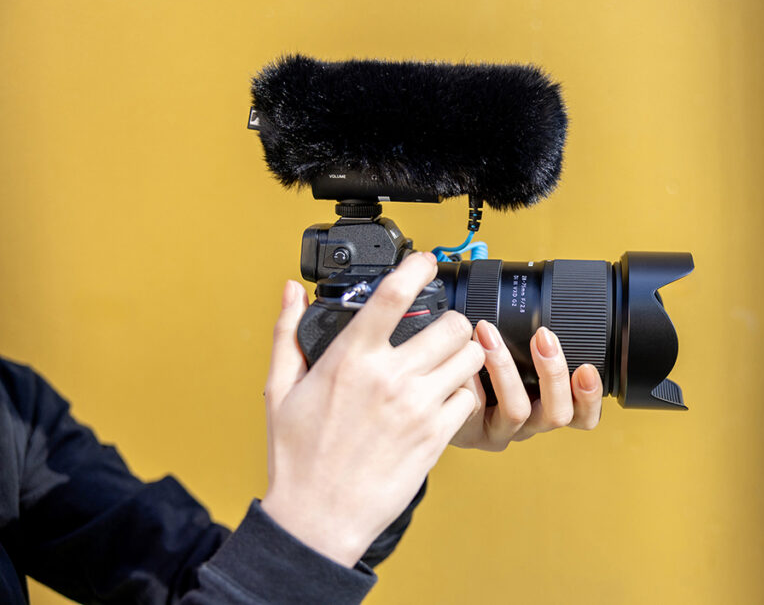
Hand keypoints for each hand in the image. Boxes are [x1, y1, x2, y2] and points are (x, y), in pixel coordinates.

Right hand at [261, 253, 483, 566]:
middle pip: (450, 324)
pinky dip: (464, 393)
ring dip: (464, 354)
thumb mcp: (280, 389)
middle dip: (450, 321)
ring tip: (447, 361)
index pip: (392, 297)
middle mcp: (389, 378)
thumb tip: (291, 291)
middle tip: (440, 330)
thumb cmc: (296, 456)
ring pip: (470, 357)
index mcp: (350, 360)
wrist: (317, 518)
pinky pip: (470, 398)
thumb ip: (287, 333)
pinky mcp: (436, 437)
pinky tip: (445, 397)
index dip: (416, 268)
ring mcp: (417, 407)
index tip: (425, 260)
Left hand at [449, 321, 602, 451]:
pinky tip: (462, 357)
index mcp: (545, 411)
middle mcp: (527, 426)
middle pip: (557, 414)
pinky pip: (474, 408)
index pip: (582, 416)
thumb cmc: (483, 377)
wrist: (439, 405)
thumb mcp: (516, 363)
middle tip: (543, 336)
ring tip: (489, 334)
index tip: (586, 367)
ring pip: (517, 411)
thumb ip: (533, 347)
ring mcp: (497, 432)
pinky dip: (471, 378)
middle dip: (554, 372)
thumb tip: (544, 314)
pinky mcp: (468, 433)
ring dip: (506, 367)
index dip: (590, 396)